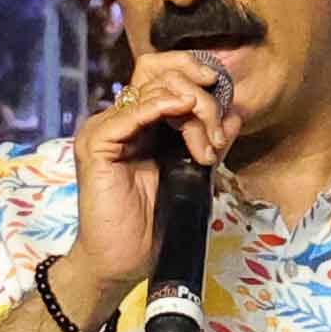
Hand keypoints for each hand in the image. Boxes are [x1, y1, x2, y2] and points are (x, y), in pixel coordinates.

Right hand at [57, 49, 237, 309]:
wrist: (123, 261)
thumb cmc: (155, 223)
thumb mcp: (193, 172)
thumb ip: (209, 139)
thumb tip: (234, 112)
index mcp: (139, 121)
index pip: (162, 73)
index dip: (193, 70)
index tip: (221, 86)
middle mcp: (119, 118)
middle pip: (159, 73)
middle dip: (200, 97)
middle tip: (217, 135)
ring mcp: (104, 128)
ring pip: (153, 88)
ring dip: (192, 109)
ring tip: (206, 146)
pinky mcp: (96, 143)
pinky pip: (131, 112)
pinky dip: (162, 105)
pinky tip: (183, 111)